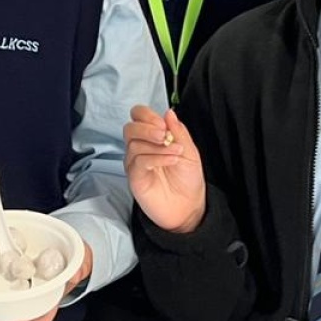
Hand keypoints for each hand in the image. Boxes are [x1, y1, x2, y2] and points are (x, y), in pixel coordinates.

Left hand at [0, 249, 91, 320]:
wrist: (64, 252)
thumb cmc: (71, 261)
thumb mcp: (79, 261)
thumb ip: (78, 266)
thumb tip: (75, 269)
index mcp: (48, 300)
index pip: (39, 318)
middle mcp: (27, 301)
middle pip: (6, 317)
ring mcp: (12, 291)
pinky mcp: (0, 278)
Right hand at [125, 106, 206, 234]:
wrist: (189, 207)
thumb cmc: (188, 180)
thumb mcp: (189, 151)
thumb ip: (178, 131)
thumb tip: (169, 113)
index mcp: (152, 137)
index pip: (138, 116)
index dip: (146, 115)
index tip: (163, 123)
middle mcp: (140, 148)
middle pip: (130, 128)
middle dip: (147, 128)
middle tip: (163, 135)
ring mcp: (135, 163)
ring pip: (134, 144)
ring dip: (157, 146)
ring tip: (175, 153)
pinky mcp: (135, 178)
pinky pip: (138, 162)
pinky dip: (156, 158)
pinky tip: (171, 161)